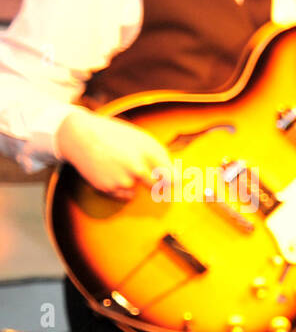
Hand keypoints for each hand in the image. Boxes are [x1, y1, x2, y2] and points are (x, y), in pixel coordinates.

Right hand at [55, 106, 170, 199]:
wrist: (80, 136)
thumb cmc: (116, 137)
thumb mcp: (142, 140)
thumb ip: (162, 159)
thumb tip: (179, 179)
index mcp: (148, 153)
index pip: (171, 178)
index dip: (175, 183)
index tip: (178, 184)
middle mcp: (136, 168)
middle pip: (157, 188)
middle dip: (155, 184)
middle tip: (141, 171)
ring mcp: (122, 180)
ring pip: (137, 192)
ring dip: (134, 184)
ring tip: (120, 166)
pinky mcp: (108, 188)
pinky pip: (124, 195)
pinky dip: (122, 188)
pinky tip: (111, 172)